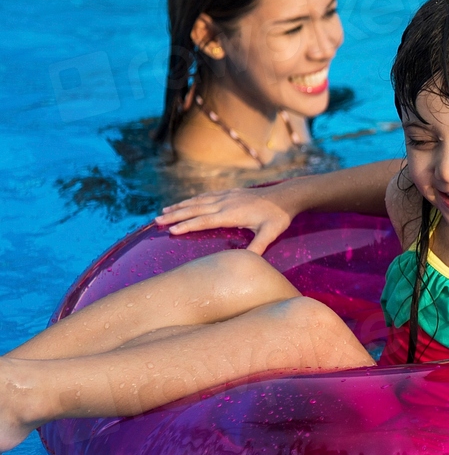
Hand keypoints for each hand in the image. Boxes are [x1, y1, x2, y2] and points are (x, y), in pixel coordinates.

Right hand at [154, 187, 293, 254]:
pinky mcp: (230, 193)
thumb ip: (258, 247)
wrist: (286, 195)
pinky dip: (193, 200)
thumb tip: (248, 262)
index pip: (204, 221)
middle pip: (195, 209)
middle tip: (156, 221)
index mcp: (231, 214)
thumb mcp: (270, 233)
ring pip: (198, 201)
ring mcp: (226, 196)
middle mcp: (225, 203)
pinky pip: (206, 196)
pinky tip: (186, 202)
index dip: (187, 225)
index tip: (171, 231)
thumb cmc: (278, 217)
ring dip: (180, 206)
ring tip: (163, 211)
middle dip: (175, 215)